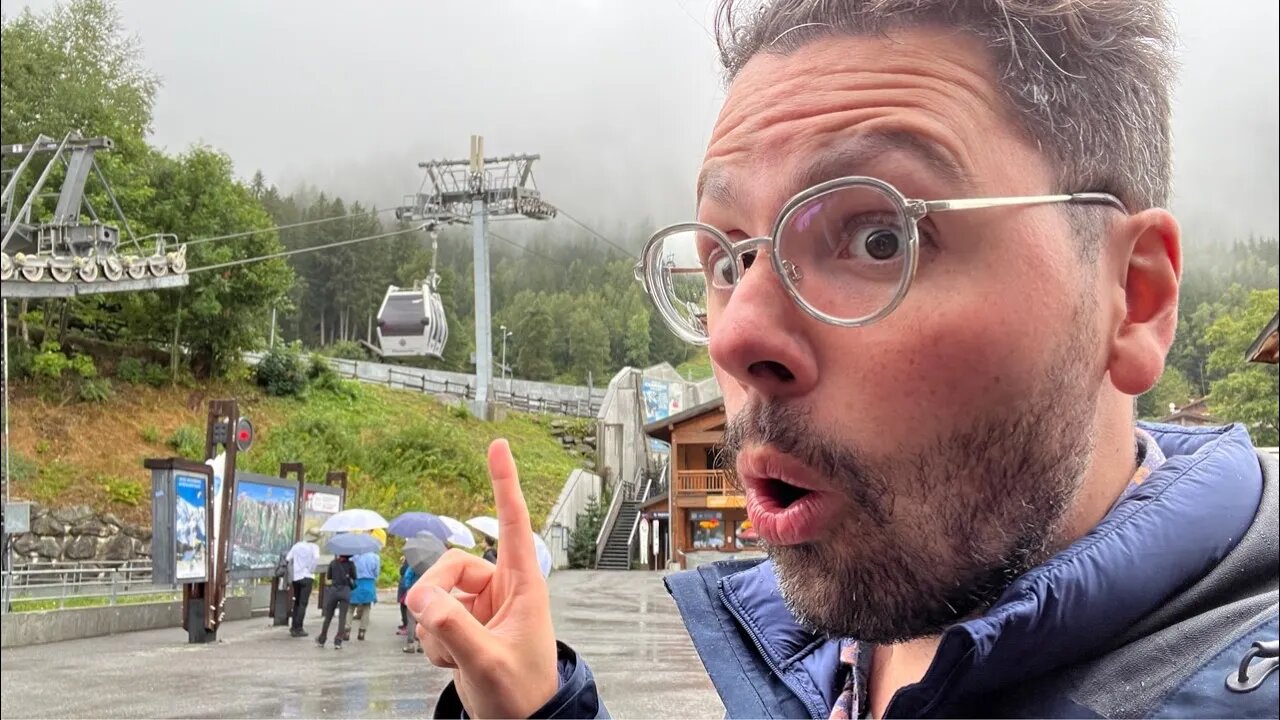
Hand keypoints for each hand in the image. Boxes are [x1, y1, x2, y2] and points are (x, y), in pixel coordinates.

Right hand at [407, 439, 559, 718]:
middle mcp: (503, 588)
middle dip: (434, 595)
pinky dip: (434, 641)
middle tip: (429, 623)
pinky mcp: (466, 623)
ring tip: (457, 656)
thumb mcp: (486, 662)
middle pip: (451, 565)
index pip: (513, 523)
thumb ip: (453, 629)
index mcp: (524, 584)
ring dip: (435, 628)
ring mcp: (483, 606)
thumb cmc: (521, 693)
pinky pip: (433, 618)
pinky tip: (452, 661)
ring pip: (437, 595)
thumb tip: (421, 598)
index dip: (504, 482)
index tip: (498, 444)